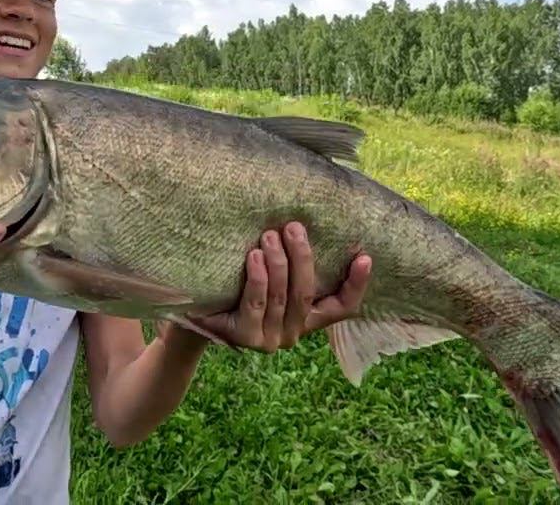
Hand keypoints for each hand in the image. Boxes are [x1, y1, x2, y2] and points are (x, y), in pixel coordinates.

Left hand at [176, 222, 371, 351]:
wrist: (194, 314)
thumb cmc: (236, 286)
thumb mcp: (270, 274)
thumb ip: (291, 261)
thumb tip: (305, 221)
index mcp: (306, 318)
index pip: (342, 308)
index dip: (357, 285)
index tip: (365, 256)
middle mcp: (292, 332)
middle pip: (306, 294)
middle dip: (303, 257)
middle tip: (293, 227)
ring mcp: (270, 339)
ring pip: (282, 297)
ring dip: (279, 262)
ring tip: (271, 235)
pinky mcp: (245, 338)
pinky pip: (256, 303)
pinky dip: (258, 277)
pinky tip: (254, 256)